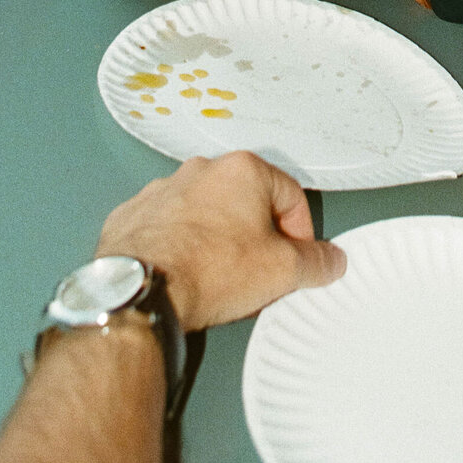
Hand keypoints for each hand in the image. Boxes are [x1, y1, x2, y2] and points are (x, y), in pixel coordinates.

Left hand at [95, 151, 345, 331]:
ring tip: (216, 276)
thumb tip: (331, 260)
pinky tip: (181, 273)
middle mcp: (201, 170)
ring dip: (216, 237)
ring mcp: (162, 190)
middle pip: (246, 200)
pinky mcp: (131, 215)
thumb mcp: (281, 271)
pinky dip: (177, 244)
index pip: (290, 196)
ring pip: (204, 211)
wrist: (140, 292)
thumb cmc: (208, 271)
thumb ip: (315, 262)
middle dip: (257, 234)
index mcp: (243, 170)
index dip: (300, 232)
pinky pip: (165, 225)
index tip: (296, 259)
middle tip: (258, 271)